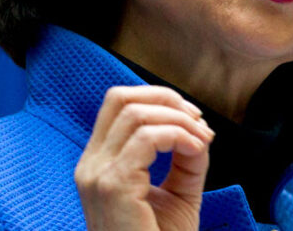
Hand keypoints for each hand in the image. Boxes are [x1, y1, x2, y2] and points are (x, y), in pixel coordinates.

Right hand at [74, 85, 214, 230]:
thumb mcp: (177, 195)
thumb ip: (185, 159)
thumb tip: (200, 130)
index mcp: (99, 162)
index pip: (118, 104)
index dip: (158, 99)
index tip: (193, 119)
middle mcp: (91, 164)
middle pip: (121, 98)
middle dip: (166, 98)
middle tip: (199, 121)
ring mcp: (97, 174)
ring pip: (135, 114)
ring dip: (178, 119)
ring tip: (201, 140)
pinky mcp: (112, 185)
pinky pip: (146, 139)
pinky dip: (177, 135)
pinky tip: (195, 150)